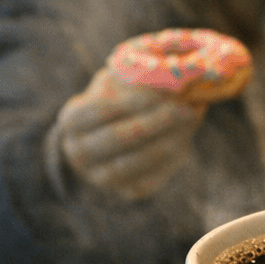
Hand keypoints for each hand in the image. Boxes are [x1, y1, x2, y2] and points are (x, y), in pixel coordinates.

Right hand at [57, 68, 203, 199]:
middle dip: (156, 121)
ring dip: (170, 138)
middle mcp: (79, 153)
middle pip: (119, 138)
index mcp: (71, 120)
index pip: (99, 109)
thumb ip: (138, 74)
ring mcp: (102, 177)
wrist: (120, 133)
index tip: (163, 90)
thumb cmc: (122, 97)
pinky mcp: (130, 190)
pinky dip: (174, 155)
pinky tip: (186, 135)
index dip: (133, 100)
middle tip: (186, 107)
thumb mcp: (122, 78)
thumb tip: (168, 73)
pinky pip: (155, 176)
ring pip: (139, 160)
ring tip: (192, 118)